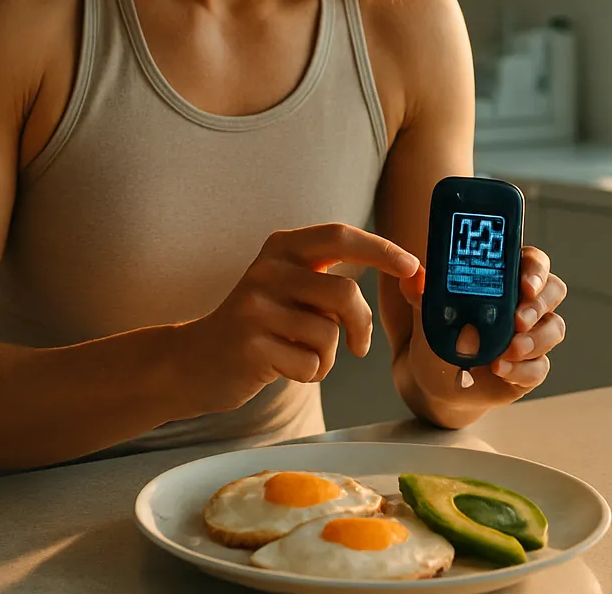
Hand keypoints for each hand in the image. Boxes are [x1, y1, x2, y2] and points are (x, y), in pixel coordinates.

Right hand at [177, 224, 420, 415]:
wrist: (198, 360)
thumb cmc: (262, 326)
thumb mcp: (291, 288)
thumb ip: (331, 282)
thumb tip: (406, 277)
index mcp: (282, 247)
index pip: (341, 236)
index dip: (383, 250)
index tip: (413, 267)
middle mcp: (268, 269)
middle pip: (343, 293)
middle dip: (361, 325)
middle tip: (359, 346)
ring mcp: (256, 306)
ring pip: (329, 334)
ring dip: (328, 356)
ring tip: (302, 355)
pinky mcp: (251, 343)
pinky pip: (310, 364)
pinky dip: (309, 373)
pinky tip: (283, 368)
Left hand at [399, 246, 566, 412]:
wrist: (434, 378)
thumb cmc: (438, 334)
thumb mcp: (426, 313)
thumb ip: (420, 292)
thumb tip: (412, 275)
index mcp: (505, 279)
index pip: (532, 262)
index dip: (535, 269)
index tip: (524, 284)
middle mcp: (524, 303)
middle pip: (553, 291)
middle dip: (539, 303)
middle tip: (518, 318)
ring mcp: (532, 335)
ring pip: (554, 328)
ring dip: (536, 339)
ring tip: (509, 350)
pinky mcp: (531, 367)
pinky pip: (540, 366)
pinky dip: (522, 369)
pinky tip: (500, 369)